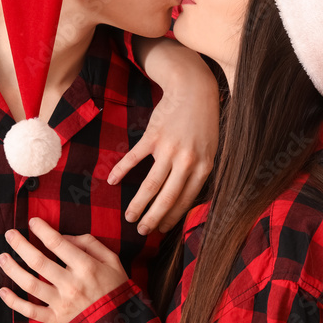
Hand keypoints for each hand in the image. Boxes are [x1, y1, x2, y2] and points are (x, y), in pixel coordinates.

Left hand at [0, 217, 129, 322]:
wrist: (118, 322)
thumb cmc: (114, 286)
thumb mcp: (111, 259)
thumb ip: (89, 243)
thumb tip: (64, 237)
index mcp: (85, 267)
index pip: (58, 244)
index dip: (42, 230)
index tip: (32, 221)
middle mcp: (71, 284)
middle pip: (38, 262)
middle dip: (21, 245)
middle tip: (9, 234)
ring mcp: (61, 303)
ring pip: (30, 284)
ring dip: (13, 269)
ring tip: (2, 257)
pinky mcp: (55, 319)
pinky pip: (30, 311)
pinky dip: (14, 302)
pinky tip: (3, 290)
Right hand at [108, 38, 218, 234]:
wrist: (194, 90)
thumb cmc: (204, 122)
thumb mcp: (211, 149)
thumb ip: (200, 172)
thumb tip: (188, 199)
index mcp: (203, 168)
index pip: (185, 200)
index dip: (172, 218)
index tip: (161, 230)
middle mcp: (187, 162)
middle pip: (167, 198)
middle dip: (153, 218)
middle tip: (141, 232)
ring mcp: (169, 149)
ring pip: (151, 185)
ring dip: (138, 204)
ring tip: (129, 217)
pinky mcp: (153, 136)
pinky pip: (134, 158)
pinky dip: (121, 170)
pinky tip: (112, 180)